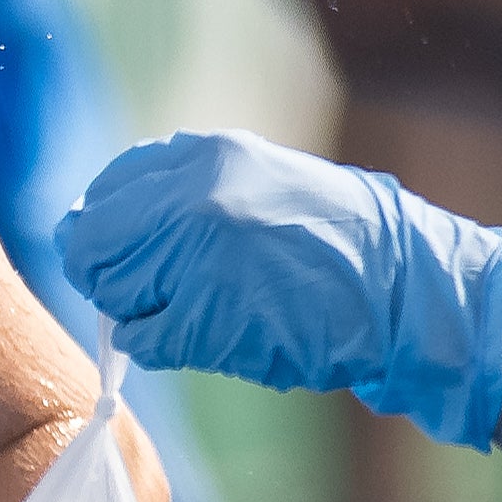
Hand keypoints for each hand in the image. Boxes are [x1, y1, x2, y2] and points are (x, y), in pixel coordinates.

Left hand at [55, 128, 501, 449]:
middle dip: (112, 276)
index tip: (123, 251)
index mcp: (206, 157)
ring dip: (136, 312)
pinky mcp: (207, 316)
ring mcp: (198, 257)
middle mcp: (193, 198)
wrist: (408, 289)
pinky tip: (203, 337)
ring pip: (111, 293)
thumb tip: (108, 220)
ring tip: (191, 311)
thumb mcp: (262, 180)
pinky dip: (159, 345)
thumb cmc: (338, 242)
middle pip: (92, 246)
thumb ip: (189, 190)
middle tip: (153, 293)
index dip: (104, 229)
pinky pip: (142, 338)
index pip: (105, 192)